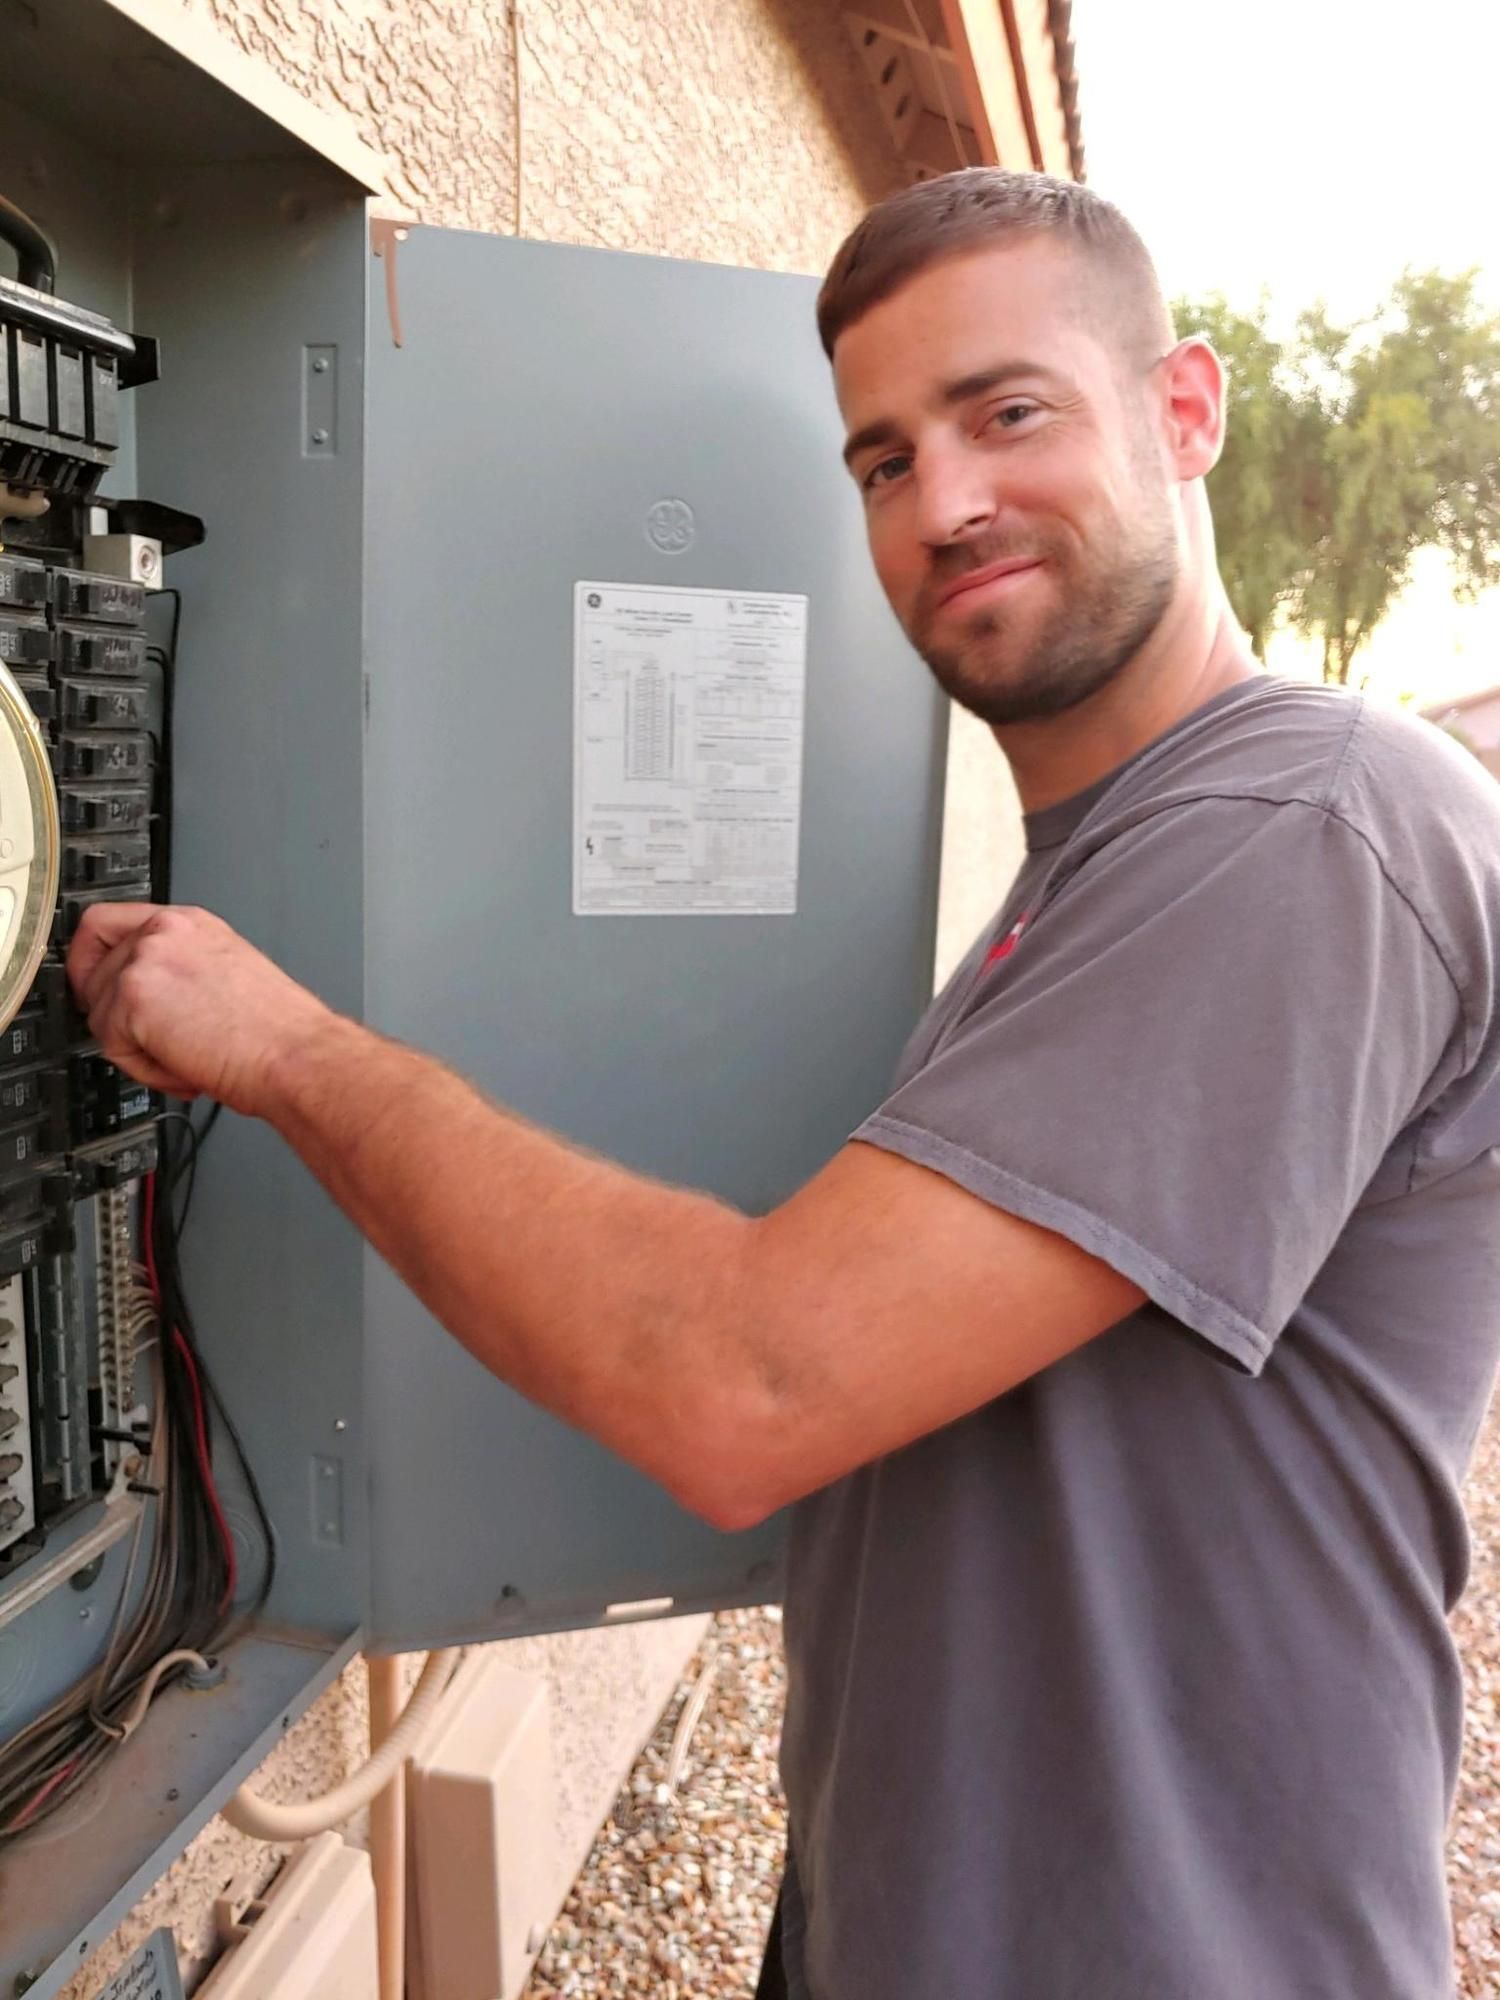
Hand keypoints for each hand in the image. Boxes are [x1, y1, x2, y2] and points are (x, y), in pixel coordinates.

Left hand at [66, 903, 335, 1115]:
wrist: (296, 1055)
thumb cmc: (280, 1032)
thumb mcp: (228, 975)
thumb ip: (180, 971)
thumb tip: (150, 1000)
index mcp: (191, 923)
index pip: (107, 921)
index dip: (92, 958)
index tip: (94, 985)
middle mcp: (165, 931)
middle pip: (89, 965)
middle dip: (108, 1011)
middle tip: (136, 1037)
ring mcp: (146, 960)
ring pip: (99, 1012)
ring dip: (135, 1049)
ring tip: (185, 1059)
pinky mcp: (134, 997)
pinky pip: (111, 1045)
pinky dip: (144, 1069)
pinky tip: (186, 1068)